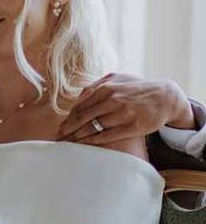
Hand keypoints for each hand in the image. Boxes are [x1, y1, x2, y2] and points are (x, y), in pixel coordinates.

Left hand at [58, 73, 195, 145]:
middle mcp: (112, 100)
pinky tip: (85, 144)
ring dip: (78, 136)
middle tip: (58, 138)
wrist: (165, 97)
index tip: (59, 127)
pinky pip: (108, 135)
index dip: (68, 118)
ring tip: (68, 143)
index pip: (80, 106)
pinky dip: (94, 140)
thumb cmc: (136, 88)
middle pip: (82, 117)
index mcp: (105, 88)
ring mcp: (123, 113)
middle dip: (68, 129)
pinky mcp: (133, 126)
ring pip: (93, 127)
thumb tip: (78, 97)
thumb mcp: (116, 79)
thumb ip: (96, 85)